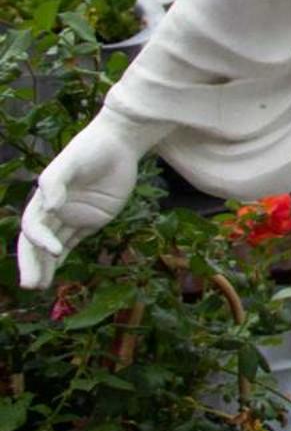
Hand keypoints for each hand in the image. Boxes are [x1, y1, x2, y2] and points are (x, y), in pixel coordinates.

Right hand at [15, 110, 147, 288]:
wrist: (119, 144)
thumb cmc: (91, 148)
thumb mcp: (72, 161)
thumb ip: (57, 181)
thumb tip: (50, 207)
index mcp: (44, 197)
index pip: (34, 226)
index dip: (40, 240)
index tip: (54, 251)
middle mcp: (55, 210)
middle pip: (37, 242)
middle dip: (32, 263)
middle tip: (30, 285)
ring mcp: (72, 216)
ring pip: (53, 246)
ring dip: (45, 265)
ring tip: (39, 286)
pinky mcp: (91, 219)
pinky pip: (72, 242)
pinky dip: (61, 258)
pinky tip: (53, 273)